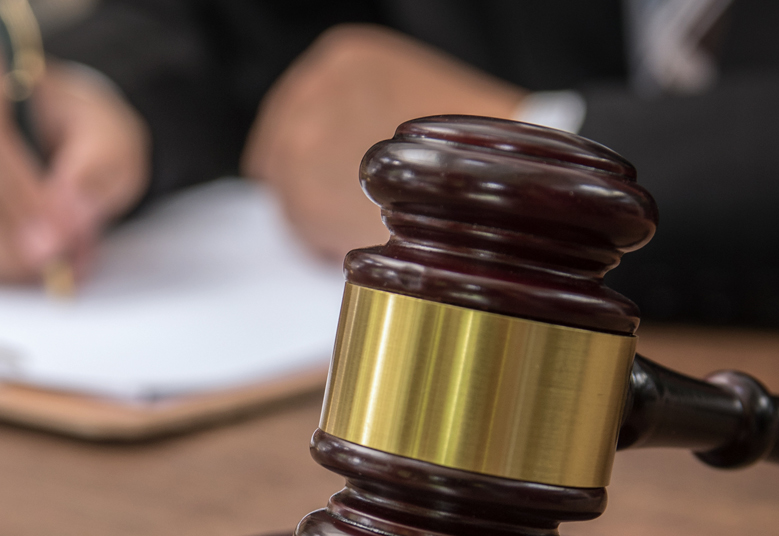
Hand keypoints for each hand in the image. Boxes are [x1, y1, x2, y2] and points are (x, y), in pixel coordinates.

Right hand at [0, 33, 149, 281]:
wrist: (44, 141)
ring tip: (37, 265)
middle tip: (52, 259)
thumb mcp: (108, 137)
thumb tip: (70, 215)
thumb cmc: (66, 129)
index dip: (14, 190)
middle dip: (4, 232)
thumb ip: (97, 170)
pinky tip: (4, 265)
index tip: (57, 232)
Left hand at [244, 25, 526, 258]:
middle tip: (341, 199)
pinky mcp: (307, 200)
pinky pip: (295, 225)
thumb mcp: (400, 90)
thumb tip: (319, 143)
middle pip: (279, 148)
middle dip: (306, 177)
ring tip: (360, 217)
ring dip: (312, 208)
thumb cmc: (464, 141)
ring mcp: (304, 146)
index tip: (314, 165)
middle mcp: (314, 94)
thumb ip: (351, 104)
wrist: (499, 179)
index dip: (304, 143)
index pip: (290, 105)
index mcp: (341, 57)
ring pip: (284, 188)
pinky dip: (319, 236)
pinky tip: (360, 230)